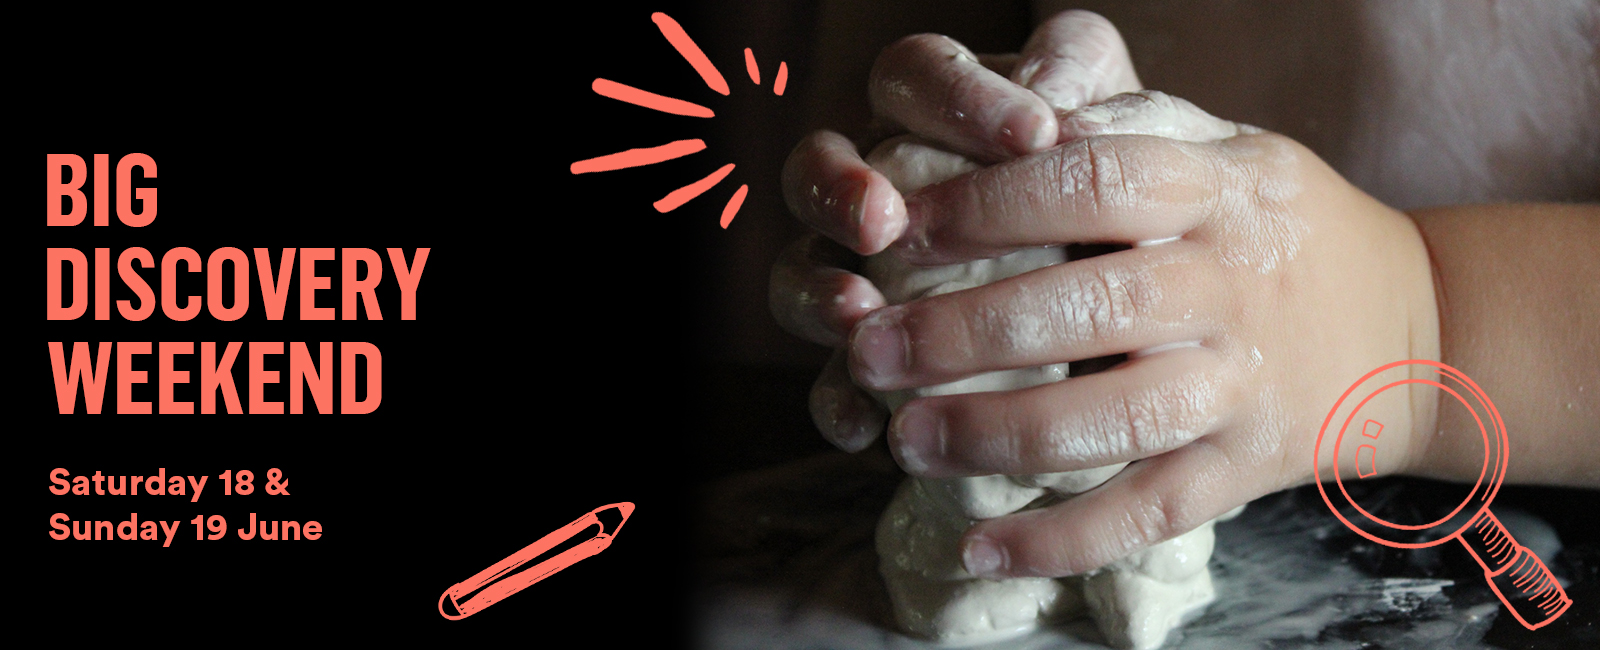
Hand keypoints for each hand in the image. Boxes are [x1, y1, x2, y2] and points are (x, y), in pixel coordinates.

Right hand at [772, 11, 1141, 450]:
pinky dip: (837, 400)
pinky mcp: (867, 362)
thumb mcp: (1121, 121)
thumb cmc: (1119, 191)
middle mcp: (874, 189)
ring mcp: (855, 277)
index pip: (910, 77)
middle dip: (839, 190)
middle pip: (814, 170)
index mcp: (928, 114)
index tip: (1033, 133)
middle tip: (883, 219)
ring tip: (858, 312)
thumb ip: (1083, 79)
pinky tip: (864, 424)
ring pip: (797, 273)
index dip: (956, 97)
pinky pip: (825, 381)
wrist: (1135, 298)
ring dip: (818, 291)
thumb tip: (1053, 97)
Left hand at [854, 92, 1440, 578]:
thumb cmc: (1278, 227)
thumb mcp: (1226, 150)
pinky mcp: (1244, 468)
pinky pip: (1146, 512)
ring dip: (998, 437)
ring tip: (905, 442)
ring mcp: (1241, 385)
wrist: (1412, 327)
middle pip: (1089, 308)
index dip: (987, 206)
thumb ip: (1128, 135)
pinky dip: (1060, 540)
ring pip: (1114, 421)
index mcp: (1215, 191)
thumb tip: (1013, 124)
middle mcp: (1229, 287)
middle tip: (870, 350)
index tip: (900, 229)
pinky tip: (979, 549)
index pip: (1091, 183)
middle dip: (964, 333)